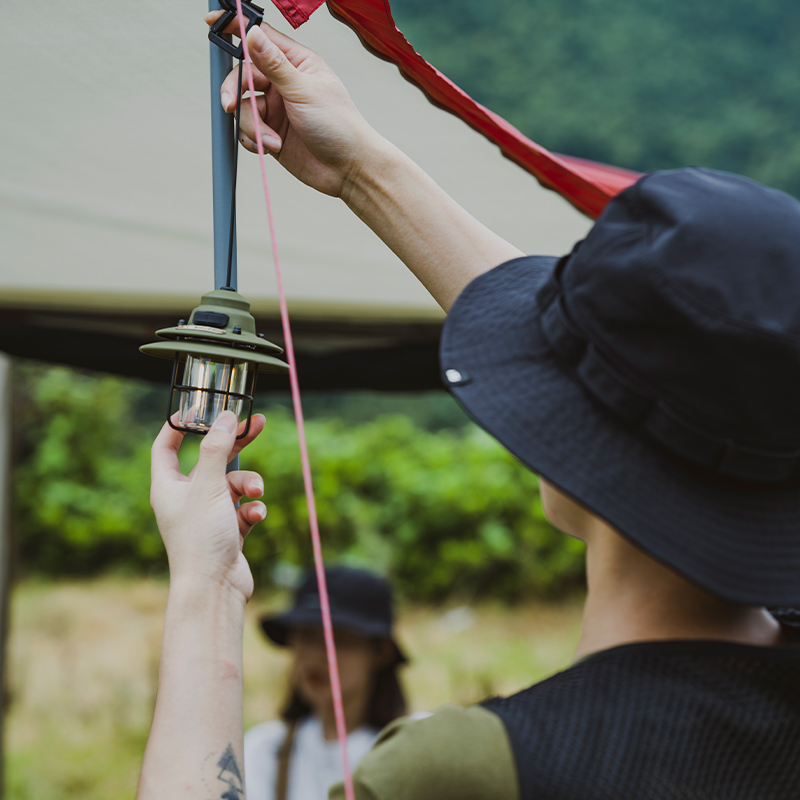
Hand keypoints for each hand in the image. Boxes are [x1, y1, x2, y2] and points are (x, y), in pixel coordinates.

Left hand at [150, 411, 266, 602]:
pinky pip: (244, 507)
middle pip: (210, 459)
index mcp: (168, 486)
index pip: (165, 446)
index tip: (199, 408)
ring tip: (256, 493)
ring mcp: (208, 515)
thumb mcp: (209, 486)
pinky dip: (252, 508)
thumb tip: (226, 416)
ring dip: (250, 484)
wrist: (214, 590)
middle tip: (256, 423)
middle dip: (234, 445)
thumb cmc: (200, 539)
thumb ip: (217, 448)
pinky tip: (256, 515)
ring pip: (234, 484)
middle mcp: (185, 498)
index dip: (180, 425)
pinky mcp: (228, 530)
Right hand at [205, 12, 382, 197]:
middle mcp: (283, 83)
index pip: (261, 38)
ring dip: (252, 126)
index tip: (212, 23)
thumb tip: (253, 34)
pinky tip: (269, 148)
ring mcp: (277, 109)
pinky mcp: (271, 134)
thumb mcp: (305, 91)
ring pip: (243, 107)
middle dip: (233, 92)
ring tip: (272, 141)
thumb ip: (275, 65)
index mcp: (296, 63)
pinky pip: (248, 131)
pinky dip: (253, 140)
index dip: (237, 28)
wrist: (348, 169)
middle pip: (242, 76)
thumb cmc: (339, 127)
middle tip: (229, 107)